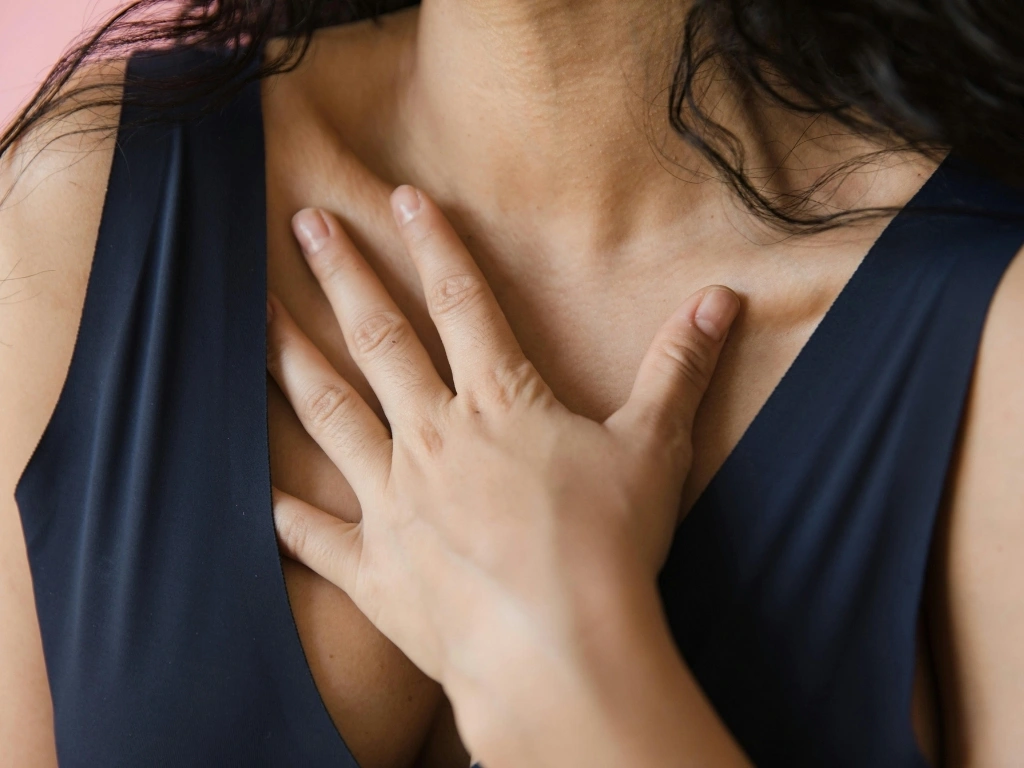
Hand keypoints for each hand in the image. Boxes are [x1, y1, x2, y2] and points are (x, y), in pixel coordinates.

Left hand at [266, 186, 739, 763]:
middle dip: (343, 275)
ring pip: (329, 414)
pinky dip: (286, 512)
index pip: (462, 301)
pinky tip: (258, 491)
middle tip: (304, 225)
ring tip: (255, 320)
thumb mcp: (656, 448)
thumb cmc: (609, 548)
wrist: (559, 651)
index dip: (434, 244)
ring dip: (291, 361)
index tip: (400, 198)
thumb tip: (722, 299)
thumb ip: (679, 368)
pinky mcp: (375, 567)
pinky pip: (317, 534)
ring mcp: (394, 501)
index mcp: (498, 403)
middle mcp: (432, 438)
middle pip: (378, 339)